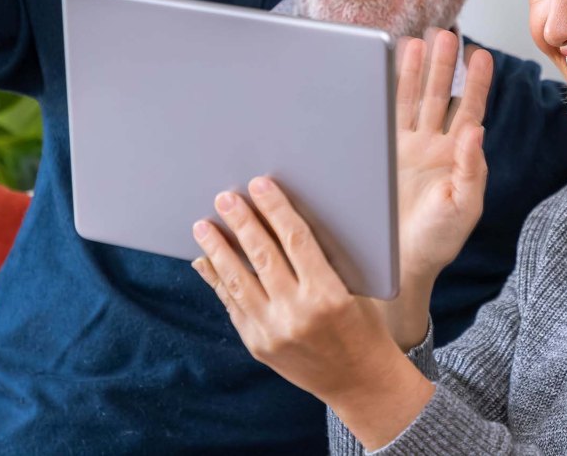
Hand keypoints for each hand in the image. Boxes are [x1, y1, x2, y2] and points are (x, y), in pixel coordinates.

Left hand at [191, 178, 432, 449]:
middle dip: (241, 222)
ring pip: (238, 281)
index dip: (275, 209)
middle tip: (225, 197)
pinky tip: (206, 261)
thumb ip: (320, 260)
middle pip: (262, 256)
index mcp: (327, 294)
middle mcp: (296, 314)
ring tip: (203, 225)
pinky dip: (217, 280)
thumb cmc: (363, 326)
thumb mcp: (352, 288)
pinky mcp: (257, 346)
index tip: (260, 185)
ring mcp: (272, 332)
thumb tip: (283, 223)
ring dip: (218, 250)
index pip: (296, 240)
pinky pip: (232, 306)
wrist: (359, 382)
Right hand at [395, 31, 492, 281]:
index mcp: (458, 157)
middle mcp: (432, 147)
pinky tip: (386, 68)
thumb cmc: (435, 242)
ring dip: (414, 70)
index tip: (482, 56)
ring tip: (418, 41)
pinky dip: (384, 90)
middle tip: (445, 35)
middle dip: (443, 65)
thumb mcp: (463, 207)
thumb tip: (476, 130)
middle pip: (439, 95)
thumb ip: (470, 169)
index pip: (470, 110)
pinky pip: (383, 115)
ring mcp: (404, 147)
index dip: (476, 83)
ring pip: (410, 98)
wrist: (396, 264)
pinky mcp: (379, 153)